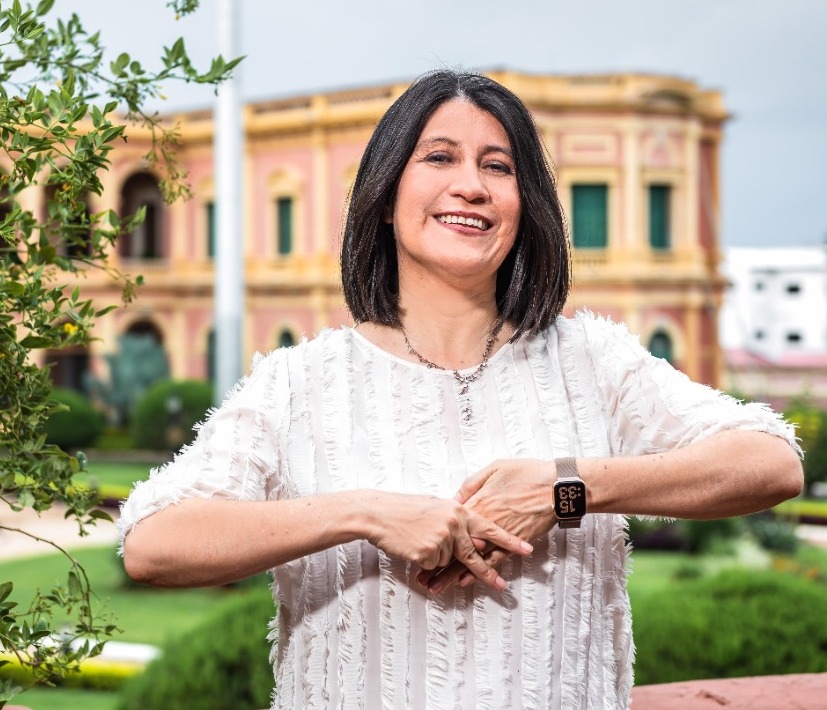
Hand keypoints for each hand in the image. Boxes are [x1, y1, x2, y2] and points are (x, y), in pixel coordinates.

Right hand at [361, 490, 532, 592]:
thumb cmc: (405, 508)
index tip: (527, 549)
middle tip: (502, 586)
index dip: (509, 540)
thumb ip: (456, 517)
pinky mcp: (427, 554)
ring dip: (435, 555)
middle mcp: (453, 525)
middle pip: (475, 555)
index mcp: (458, 511)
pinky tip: (412, 545)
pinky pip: (432, 565)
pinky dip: (424, 560)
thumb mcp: (436, 505)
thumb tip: (474, 532)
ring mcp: (440, 541)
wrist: (378, 513)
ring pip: (448, 560)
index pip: (490, 528)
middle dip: (488, 572)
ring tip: (418, 539)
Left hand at [417, 459, 556, 592]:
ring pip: (470, 558)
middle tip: (420, 578)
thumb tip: (455, 499)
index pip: (449, 525)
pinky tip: (464, 582)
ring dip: (452, 574)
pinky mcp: (514, 541)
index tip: (418, 548)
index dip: (433, 539)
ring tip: (435, 586)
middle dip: (436, 564)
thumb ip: (472, 484)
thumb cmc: (527, 473)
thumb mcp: (495, 468)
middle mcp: (484, 521)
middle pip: (454, 546)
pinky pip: (493, 560)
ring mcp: (499, 533)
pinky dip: (478, 572)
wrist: (556, 485)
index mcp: (477, 502)